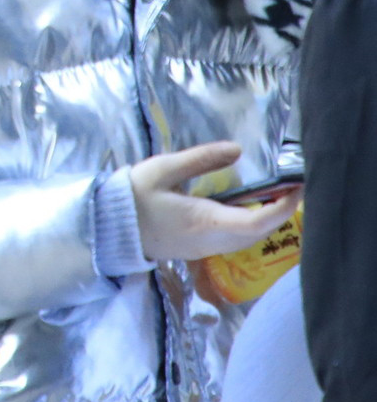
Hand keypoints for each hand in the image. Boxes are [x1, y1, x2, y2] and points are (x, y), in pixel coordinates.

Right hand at [130, 142, 299, 262]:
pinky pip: (233, 242)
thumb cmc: (132, 197)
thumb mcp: (164, 169)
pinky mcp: (196, 251)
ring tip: (270, 196)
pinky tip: (243, 208)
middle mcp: (211, 241)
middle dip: (278, 212)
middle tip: (287, 187)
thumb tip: (236, 151)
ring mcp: (203, 249)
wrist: (106, 227)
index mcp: (206, 221)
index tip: (296, 186)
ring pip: (247, 240)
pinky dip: (247, 226)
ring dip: (264, 221)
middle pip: (258, 233)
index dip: (283, 206)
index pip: (258, 221)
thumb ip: (202, 159)